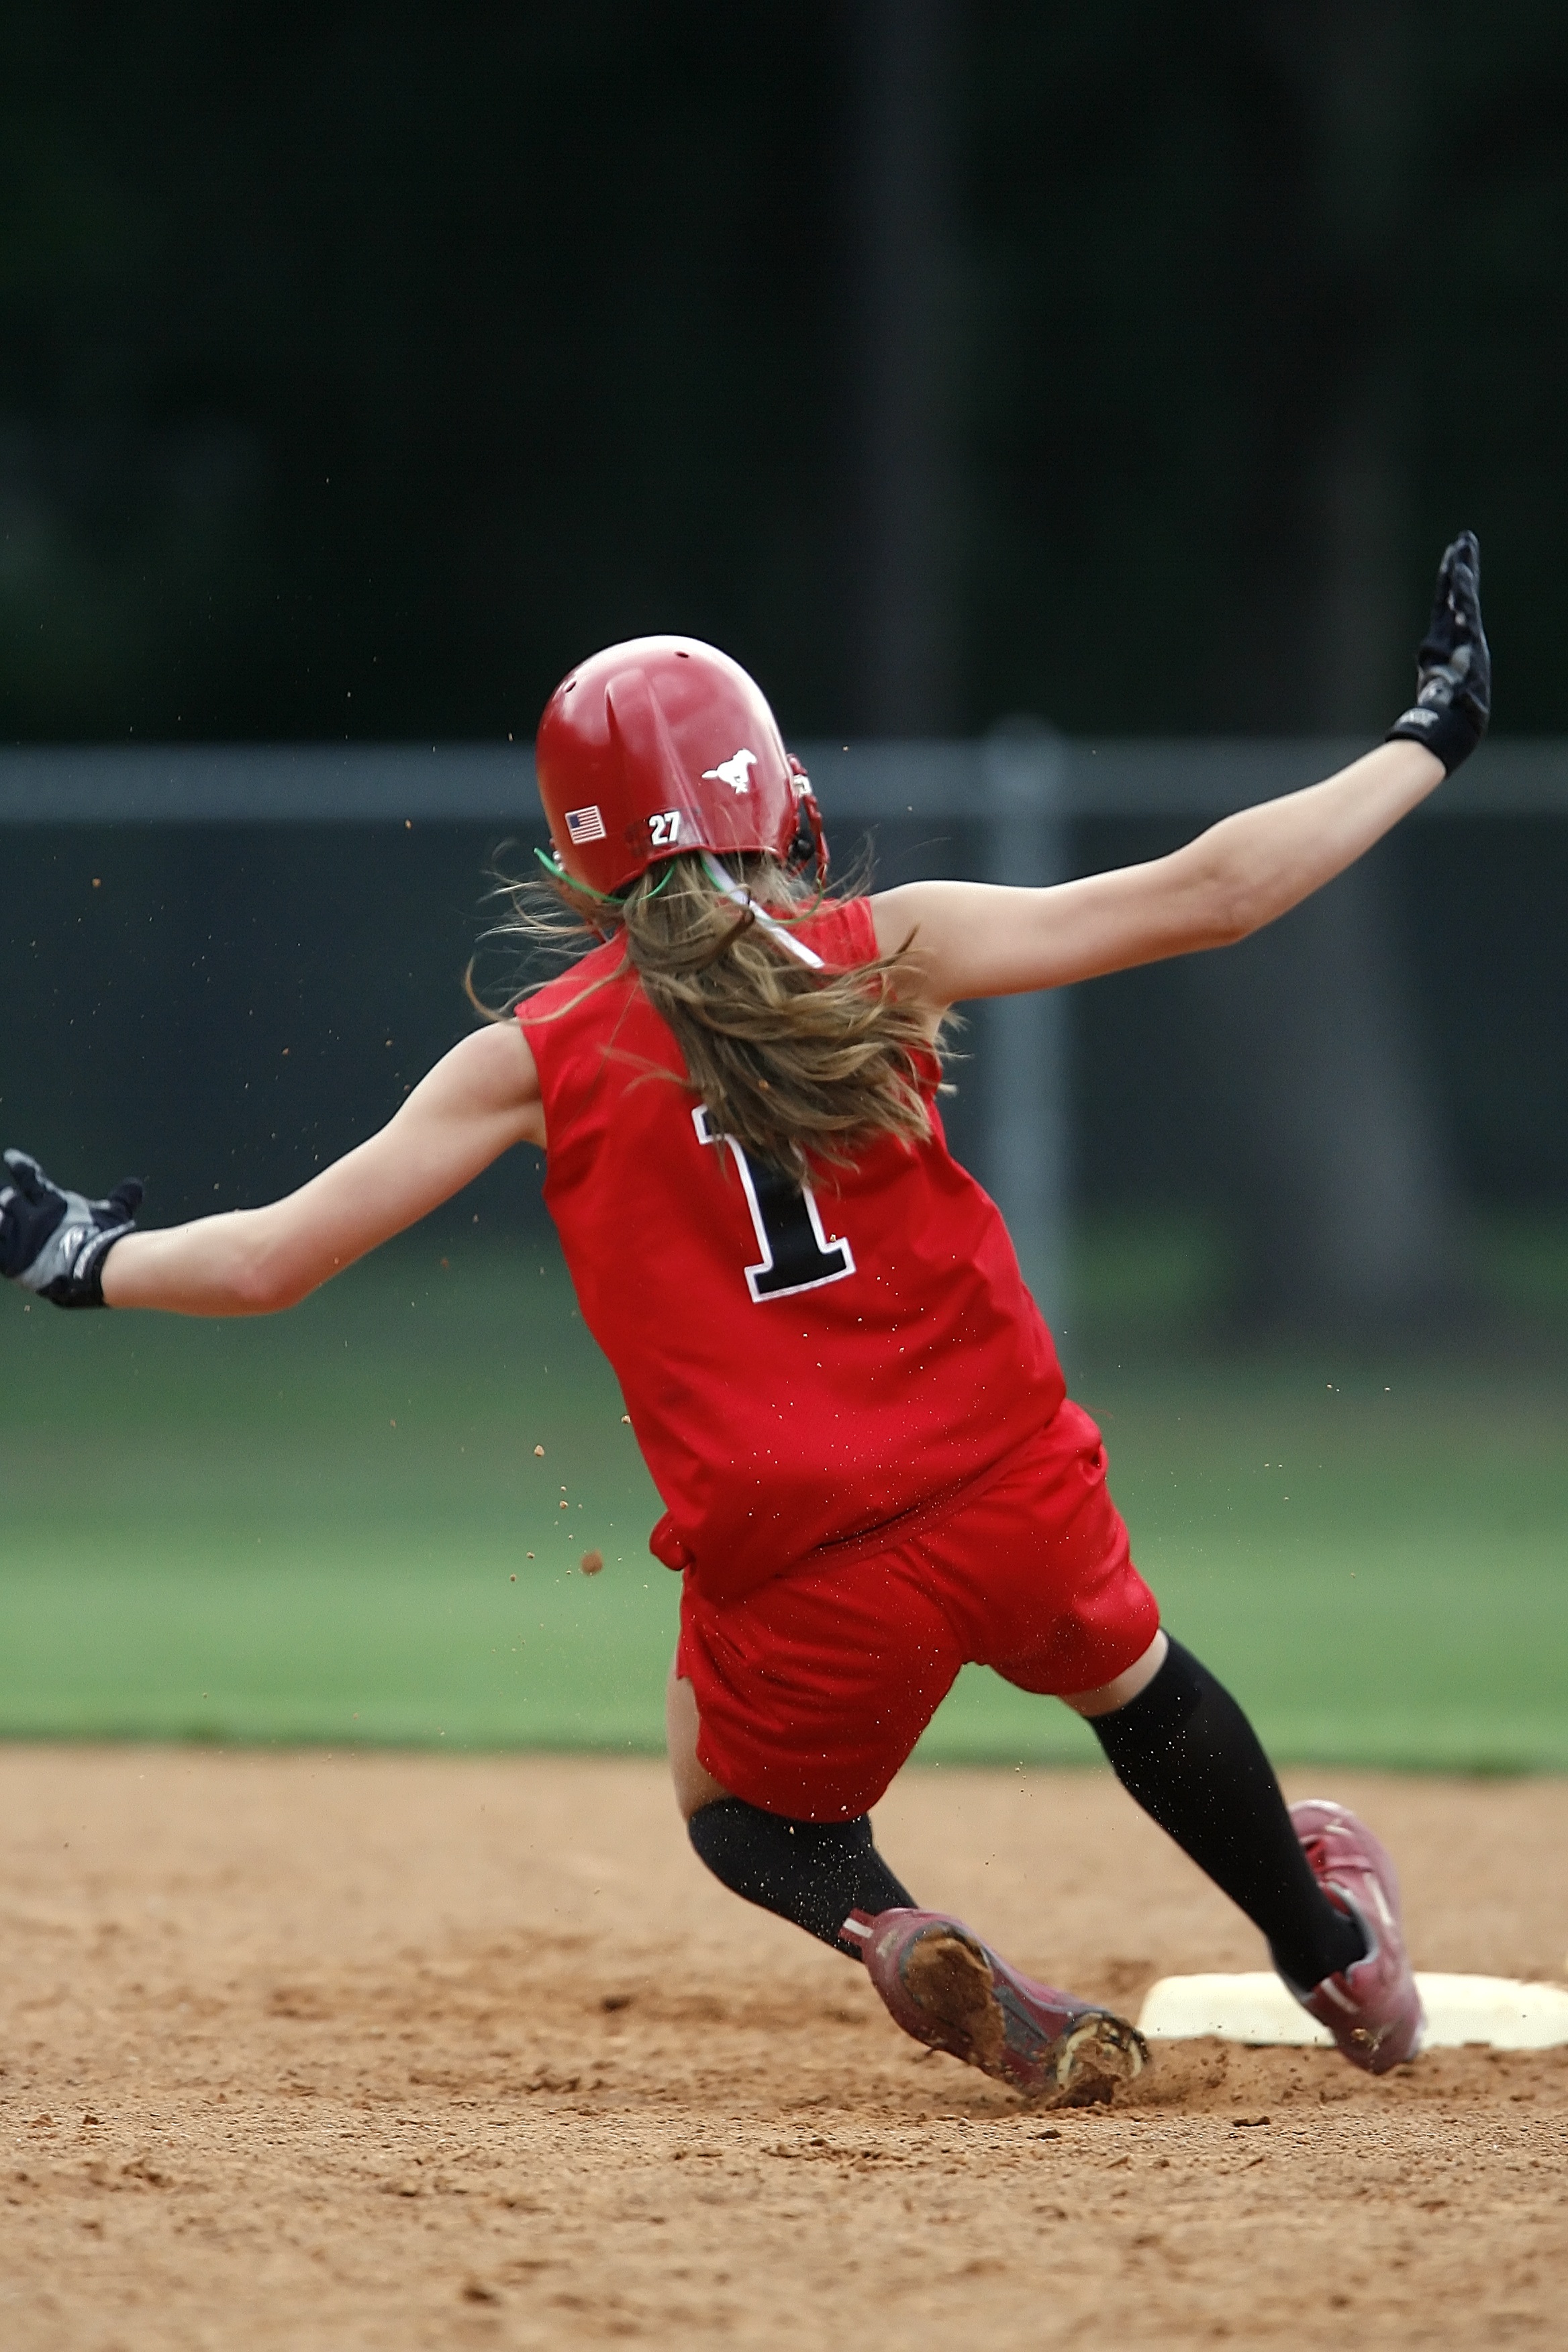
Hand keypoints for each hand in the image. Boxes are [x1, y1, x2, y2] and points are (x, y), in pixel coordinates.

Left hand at [0, 1150, 143, 1309]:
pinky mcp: (9, 1259)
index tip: (10, 1157)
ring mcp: (18, 1236)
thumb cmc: (104, 1239)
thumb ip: (122, 1198)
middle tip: (1, 1192)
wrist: (91, 1265)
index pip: (30, 1176)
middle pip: (5, 1197)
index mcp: (52, 1202)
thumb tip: (137, 1184)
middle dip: (1, 1193)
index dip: (20, 1165)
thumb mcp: (115, 1215)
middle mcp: (31, 1215)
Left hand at [1386, 531, 1490, 775]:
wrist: (1452, 726)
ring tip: (1464, 546)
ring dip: (1463, 570)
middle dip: (1462, 567)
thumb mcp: (1424, 690)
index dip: (1450, 581)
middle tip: (1465, 540)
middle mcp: (1456, 636)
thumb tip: (1416, 667)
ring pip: (1462, 597)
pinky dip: (1460, 590)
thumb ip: (1422, 674)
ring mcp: (1462, 637)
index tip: (1453, 556)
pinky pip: (1462, 609)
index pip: (1447, 605)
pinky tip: (1459, 571)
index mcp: (1445, 644)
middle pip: (1458, 594)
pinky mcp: (1465, 641)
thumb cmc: (1438, 713)